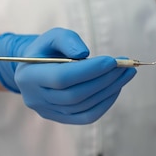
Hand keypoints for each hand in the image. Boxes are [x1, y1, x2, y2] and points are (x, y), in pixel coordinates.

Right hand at [0, 28, 135, 124]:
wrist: (35, 69)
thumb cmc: (47, 50)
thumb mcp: (52, 37)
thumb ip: (67, 40)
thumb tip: (84, 54)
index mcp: (29, 76)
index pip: (62, 78)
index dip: (89, 70)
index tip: (112, 61)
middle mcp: (36, 98)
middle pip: (75, 95)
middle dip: (104, 80)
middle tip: (124, 67)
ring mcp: (48, 112)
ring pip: (84, 107)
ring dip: (109, 90)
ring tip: (125, 74)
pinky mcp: (61, 119)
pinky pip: (87, 116)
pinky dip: (105, 103)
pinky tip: (116, 87)